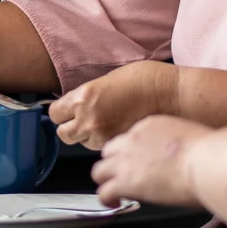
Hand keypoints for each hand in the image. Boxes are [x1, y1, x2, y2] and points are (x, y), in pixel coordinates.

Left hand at [50, 61, 180, 149]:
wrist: (172, 93)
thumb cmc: (146, 80)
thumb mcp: (107, 80)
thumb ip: (88, 96)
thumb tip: (77, 105)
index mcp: (83, 97)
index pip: (54, 114)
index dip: (62, 112)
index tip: (68, 111)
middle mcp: (89, 119)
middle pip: (64, 134)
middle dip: (72, 127)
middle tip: (86, 119)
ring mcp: (103, 135)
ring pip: (82, 144)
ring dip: (89, 137)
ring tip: (107, 123)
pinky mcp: (117, 145)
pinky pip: (101, 148)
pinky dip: (105, 142)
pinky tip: (118, 129)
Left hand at [93, 115, 209, 208]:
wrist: (207, 162)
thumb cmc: (211, 153)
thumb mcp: (194, 138)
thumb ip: (183, 145)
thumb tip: (190, 156)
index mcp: (152, 125)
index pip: (132, 138)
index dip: (135, 152)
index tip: (144, 162)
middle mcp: (134, 139)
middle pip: (110, 151)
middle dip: (115, 164)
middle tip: (125, 176)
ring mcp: (126, 161)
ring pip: (100, 171)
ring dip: (106, 181)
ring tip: (115, 192)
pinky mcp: (124, 183)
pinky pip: (104, 192)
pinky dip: (107, 200)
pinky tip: (115, 205)